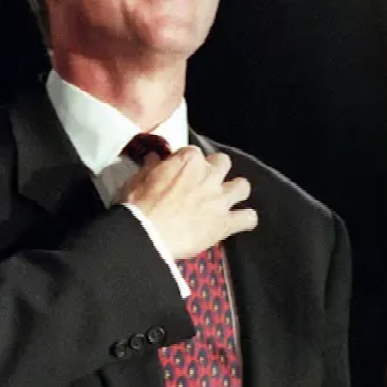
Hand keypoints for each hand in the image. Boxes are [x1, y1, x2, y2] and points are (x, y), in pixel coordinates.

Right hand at [118, 147, 257, 259]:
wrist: (146, 234)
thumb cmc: (137, 205)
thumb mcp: (137, 180)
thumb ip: (151, 167)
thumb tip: (155, 158)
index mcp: (189, 160)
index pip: (193, 153)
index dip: (186, 163)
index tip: (179, 173)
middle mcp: (209, 175)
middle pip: (222, 163)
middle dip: (215, 170)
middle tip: (204, 182)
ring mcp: (220, 199)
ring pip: (242, 186)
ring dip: (236, 190)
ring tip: (227, 198)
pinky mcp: (225, 223)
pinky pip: (248, 218)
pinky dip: (245, 219)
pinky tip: (239, 222)